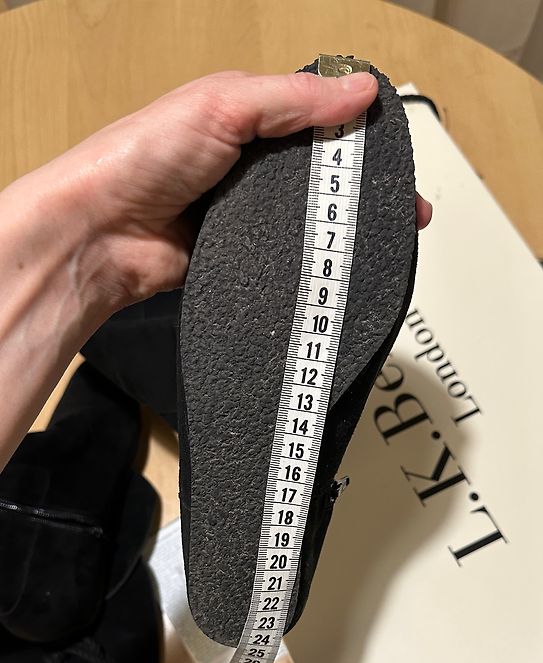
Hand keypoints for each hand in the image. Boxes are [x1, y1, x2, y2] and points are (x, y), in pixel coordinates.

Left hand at [6, 70, 430, 310]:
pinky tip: (335, 261)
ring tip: (383, 236)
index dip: (359, 132)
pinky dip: (309, 256)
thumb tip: (359, 90)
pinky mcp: (239, 253)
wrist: (101, 233)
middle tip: (402, 205)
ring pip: (307, 218)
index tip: (394, 151)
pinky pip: (284, 253)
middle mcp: (247, 165)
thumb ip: (293, 99)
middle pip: (320, 176)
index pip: (318, 118)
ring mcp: (243, 212)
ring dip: (340, 228)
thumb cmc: (141, 156)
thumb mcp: (224, 104)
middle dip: (361, 190)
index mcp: (246, 117)